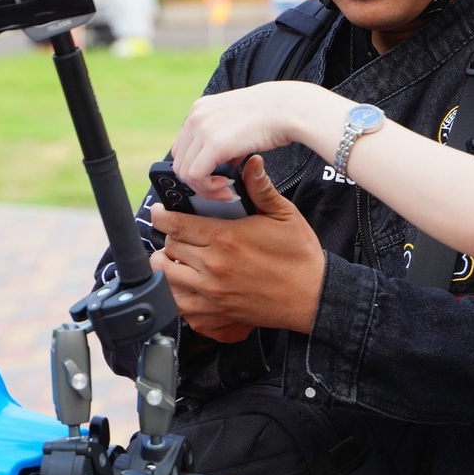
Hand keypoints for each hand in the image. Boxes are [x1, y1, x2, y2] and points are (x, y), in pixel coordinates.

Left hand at [150, 156, 324, 337]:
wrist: (313, 296)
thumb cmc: (300, 256)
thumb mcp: (284, 215)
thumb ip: (261, 188)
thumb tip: (251, 162)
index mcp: (226, 238)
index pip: (176, 224)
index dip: (162, 215)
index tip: (161, 212)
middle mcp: (214, 266)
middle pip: (169, 248)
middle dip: (170, 238)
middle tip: (178, 233)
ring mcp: (212, 292)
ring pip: (167, 277)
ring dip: (166, 265)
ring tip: (174, 258)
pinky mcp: (216, 313)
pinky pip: (179, 306)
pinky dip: (174, 294)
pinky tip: (182, 284)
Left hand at [171, 82, 341, 193]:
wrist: (289, 109)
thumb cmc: (272, 117)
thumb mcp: (239, 122)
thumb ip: (224, 139)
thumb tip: (223, 162)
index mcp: (200, 109)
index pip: (183, 147)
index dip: (197, 167)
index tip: (216, 178)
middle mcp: (196, 116)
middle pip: (180, 160)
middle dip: (199, 181)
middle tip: (223, 189)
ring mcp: (202, 128)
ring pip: (185, 172)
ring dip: (205, 188)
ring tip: (227, 190)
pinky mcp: (213, 143)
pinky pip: (196, 176)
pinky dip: (209, 189)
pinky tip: (228, 188)